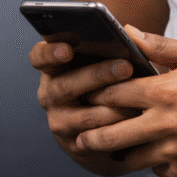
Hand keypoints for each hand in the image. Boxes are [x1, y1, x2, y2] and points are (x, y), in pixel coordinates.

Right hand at [29, 40, 137, 168]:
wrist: (111, 117)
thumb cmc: (111, 75)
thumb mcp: (109, 56)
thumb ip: (116, 43)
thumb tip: (131, 32)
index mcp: (55, 65)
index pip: (40, 57)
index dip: (50, 53)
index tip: (68, 49)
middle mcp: (50, 92)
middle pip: (65, 85)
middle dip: (97, 75)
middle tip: (126, 67)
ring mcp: (59, 119)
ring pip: (80, 116)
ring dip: (109, 108)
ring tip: (137, 100)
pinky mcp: (75, 144)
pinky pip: (93, 139)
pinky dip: (114, 129)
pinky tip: (134, 121)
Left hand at [78, 27, 176, 176]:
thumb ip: (159, 46)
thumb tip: (127, 31)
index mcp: (165, 91)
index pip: (113, 93)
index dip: (95, 93)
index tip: (86, 94)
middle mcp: (165, 123)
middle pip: (110, 135)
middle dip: (91, 135)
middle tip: (82, 134)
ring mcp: (175, 151)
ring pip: (130, 159)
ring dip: (123, 151)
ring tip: (117, 144)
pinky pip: (157, 170)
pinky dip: (154, 161)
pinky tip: (158, 149)